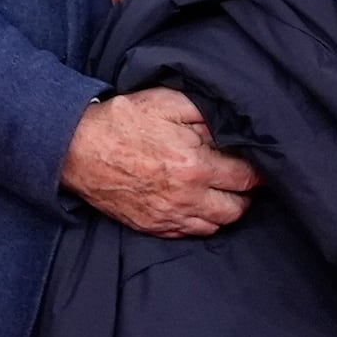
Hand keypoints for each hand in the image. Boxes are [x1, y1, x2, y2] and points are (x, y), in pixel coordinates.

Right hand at [62, 88, 255, 239]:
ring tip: (222, 190)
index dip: (258, 170)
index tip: (260, 164)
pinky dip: (202, 221)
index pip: (246, 178)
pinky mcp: (152, 226)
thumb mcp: (168, 102)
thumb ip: (206, 114)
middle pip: (237, 207)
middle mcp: (186, 198)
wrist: (77, 148)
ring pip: (217, 225)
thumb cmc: (122, 122)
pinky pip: (191, 233)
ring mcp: (168, 216)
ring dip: (226, 208)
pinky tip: (199, 203)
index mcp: (195, 166)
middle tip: (240, 176)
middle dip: (245, 192)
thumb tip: (233, 129)